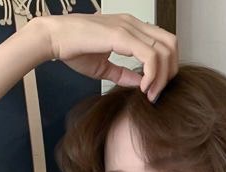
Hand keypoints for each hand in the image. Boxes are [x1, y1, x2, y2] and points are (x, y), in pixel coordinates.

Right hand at [35, 12, 177, 101]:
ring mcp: (129, 27)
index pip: (164, 43)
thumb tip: (141, 83)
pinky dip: (152, 75)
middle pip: (171, 44)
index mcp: (131, 28)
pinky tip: (143, 88)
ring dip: (162, 77)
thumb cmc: (74, 49)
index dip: (166, 67)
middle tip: (157, 93)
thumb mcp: (104, 66)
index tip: (154, 89)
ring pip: (165, 50)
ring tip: (150, 94)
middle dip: (170, 72)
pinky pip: (150, 56)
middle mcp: (133, 24)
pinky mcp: (121, 36)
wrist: (54, 38)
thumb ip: (124, 73)